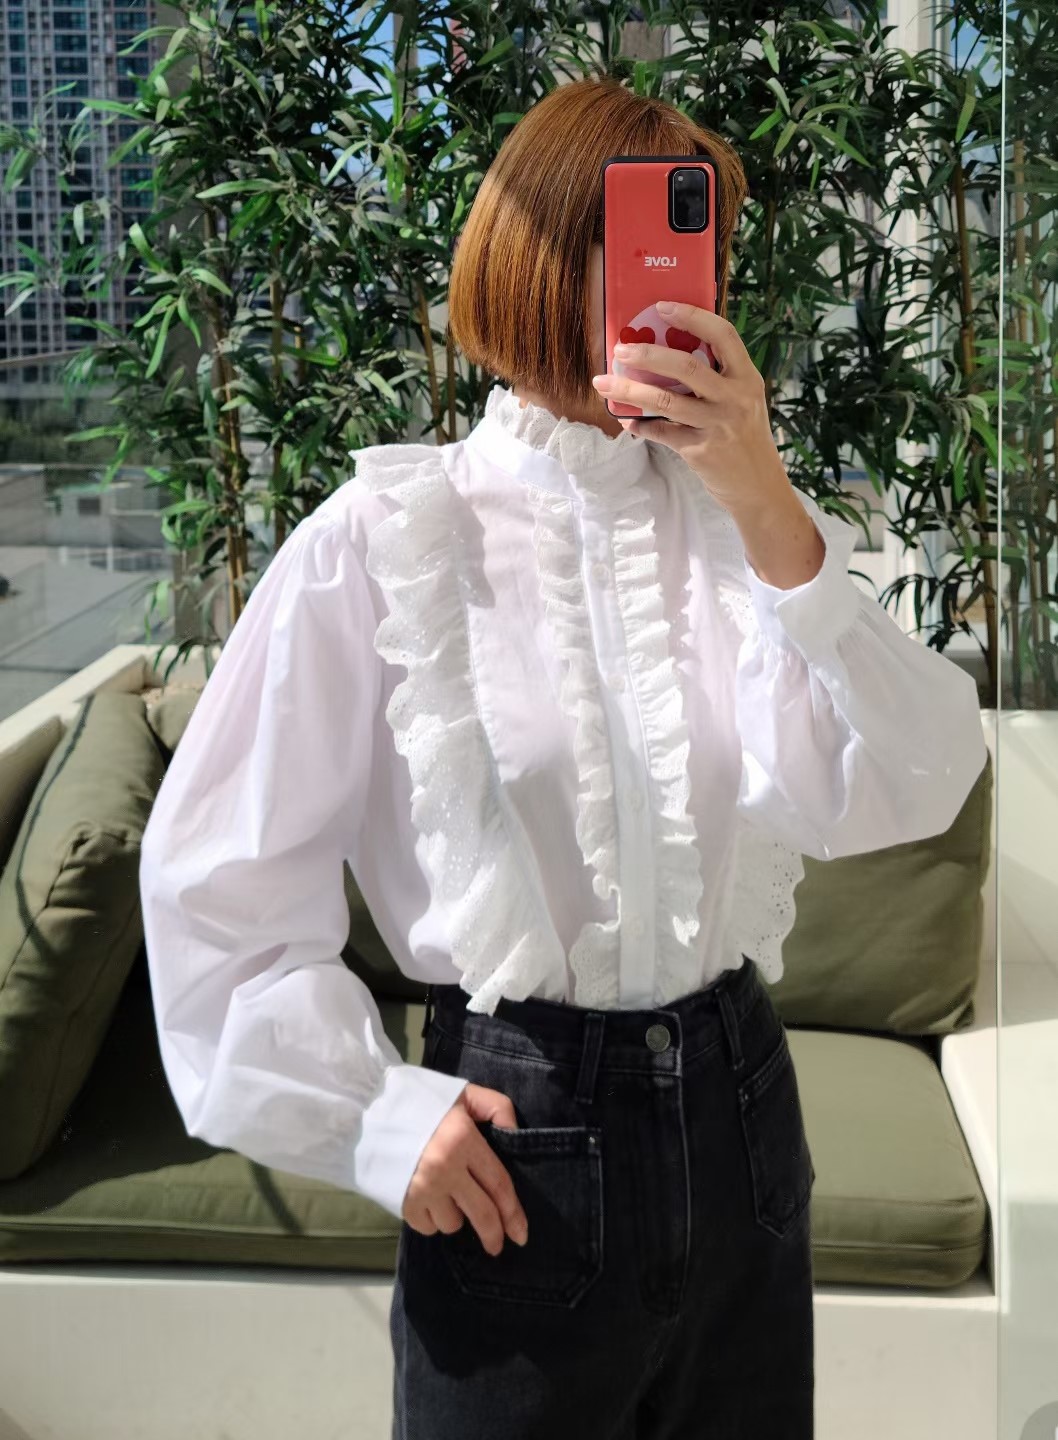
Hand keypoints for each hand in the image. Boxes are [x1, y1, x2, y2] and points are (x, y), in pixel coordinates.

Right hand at [401, 1083, 529, 1255]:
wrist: (369, 1110)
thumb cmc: (420, 1101)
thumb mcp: (463, 1094)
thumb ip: (497, 1107)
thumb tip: (514, 1133)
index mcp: (463, 1140)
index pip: (498, 1184)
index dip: (513, 1212)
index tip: (521, 1234)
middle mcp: (445, 1168)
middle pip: (481, 1213)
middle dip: (494, 1235)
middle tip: (497, 1247)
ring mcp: (422, 1187)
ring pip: (452, 1223)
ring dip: (456, 1216)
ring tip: (447, 1195)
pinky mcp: (401, 1201)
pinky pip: (427, 1227)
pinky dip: (432, 1220)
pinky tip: (429, 1201)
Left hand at [591, 300, 790, 521]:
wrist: (758, 488)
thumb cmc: (745, 438)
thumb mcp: (744, 400)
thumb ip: (718, 378)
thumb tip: (669, 353)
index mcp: (746, 378)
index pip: (723, 335)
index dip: (693, 317)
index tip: (662, 307)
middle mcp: (734, 398)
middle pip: (687, 366)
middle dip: (648, 355)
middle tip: (621, 349)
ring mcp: (717, 425)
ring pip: (666, 401)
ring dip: (630, 390)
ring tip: (604, 382)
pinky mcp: (699, 451)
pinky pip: (661, 432)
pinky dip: (640, 425)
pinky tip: (626, 420)